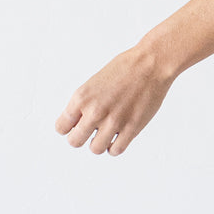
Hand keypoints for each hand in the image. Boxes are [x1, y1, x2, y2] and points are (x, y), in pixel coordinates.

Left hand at [55, 44, 173, 155]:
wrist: (152, 63)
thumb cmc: (126, 68)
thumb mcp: (94, 82)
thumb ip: (84, 103)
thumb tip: (77, 123)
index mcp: (82, 97)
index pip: (61, 128)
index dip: (69, 127)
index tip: (77, 124)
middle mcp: (95, 111)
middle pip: (75, 142)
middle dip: (81, 137)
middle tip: (91, 130)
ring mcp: (114, 121)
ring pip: (95, 149)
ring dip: (100, 142)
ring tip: (107, 132)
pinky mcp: (132, 127)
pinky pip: (116, 150)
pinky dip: (115, 146)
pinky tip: (119, 135)